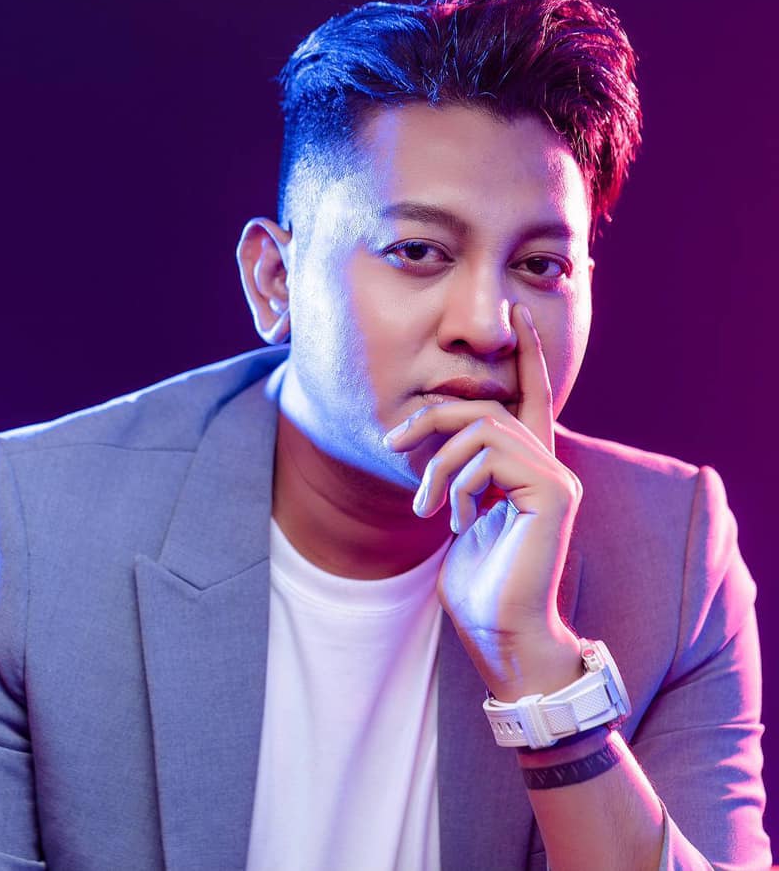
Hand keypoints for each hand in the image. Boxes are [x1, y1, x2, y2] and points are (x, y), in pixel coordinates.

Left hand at [384, 304, 582, 699]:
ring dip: (438, 464)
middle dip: (431, 419)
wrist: (500, 636)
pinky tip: (456, 521)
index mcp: (528, 467)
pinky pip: (490, 454)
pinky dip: (458, 482)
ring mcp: (556, 476)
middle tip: (392, 441)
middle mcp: (549, 464)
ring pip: (482, 427)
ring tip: (428, 507)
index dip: (528, 355)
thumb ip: (460, 474)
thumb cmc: (477, 584)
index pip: (532, 397)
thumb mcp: (458, 515)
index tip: (516, 313)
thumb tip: (440, 442)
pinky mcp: (553, 491)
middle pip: (485, 407)